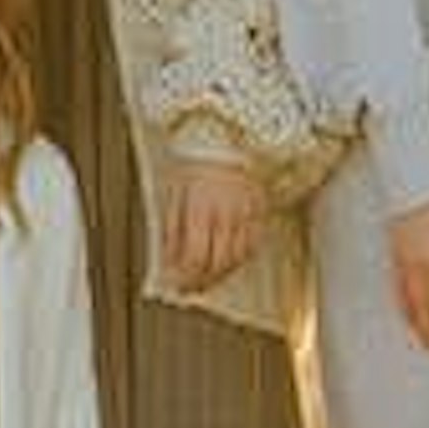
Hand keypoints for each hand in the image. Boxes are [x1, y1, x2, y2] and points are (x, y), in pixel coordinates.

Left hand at [161, 157, 266, 293]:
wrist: (229, 139)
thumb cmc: (198, 163)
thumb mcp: (174, 193)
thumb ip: (171, 229)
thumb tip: (169, 261)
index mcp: (199, 207)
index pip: (193, 255)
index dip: (184, 276)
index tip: (176, 285)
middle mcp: (225, 211)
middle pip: (214, 261)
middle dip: (201, 280)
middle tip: (190, 289)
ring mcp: (245, 211)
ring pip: (235, 257)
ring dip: (220, 274)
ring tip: (207, 280)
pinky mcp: (260, 210)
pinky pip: (252, 244)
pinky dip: (239, 259)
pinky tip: (228, 263)